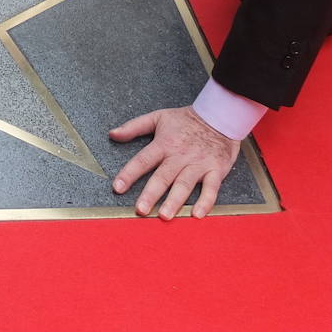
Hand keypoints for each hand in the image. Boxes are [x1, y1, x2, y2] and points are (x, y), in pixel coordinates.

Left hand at [109, 106, 239, 219]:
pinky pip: (211, 188)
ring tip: (165, 215)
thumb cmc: (186, 120)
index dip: (129, 174)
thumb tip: (112, 134)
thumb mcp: (158, 117)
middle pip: (163, 176)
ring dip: (174, 201)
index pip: (143, 160)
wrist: (219, 116)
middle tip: (141, 210)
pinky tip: (197, 214)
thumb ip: (133, 126)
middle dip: (151, 194)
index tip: (117, 187)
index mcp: (164, 144)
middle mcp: (180, 155)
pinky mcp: (216, 170)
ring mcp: (198, 163)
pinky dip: (205, 201)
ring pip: (184, 184)